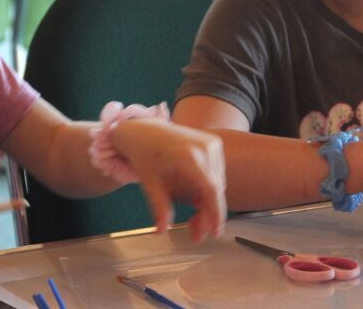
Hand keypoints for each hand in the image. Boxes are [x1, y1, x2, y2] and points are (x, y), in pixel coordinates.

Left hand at [112, 119, 226, 241]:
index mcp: (188, 156)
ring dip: (208, 204)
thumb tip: (162, 229)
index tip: (215, 232)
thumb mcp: (149, 181)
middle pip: (215, 190)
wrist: (144, 129)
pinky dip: (208, 190)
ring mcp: (211, 143)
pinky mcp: (214, 143)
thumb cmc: (145, 153)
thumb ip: (159, 206)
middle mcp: (205, 147)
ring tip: (193, 220)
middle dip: (208, 215)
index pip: (210, 189)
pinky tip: (195, 199)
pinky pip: (217, 174)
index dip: (215, 213)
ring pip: (218, 184)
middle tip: (196, 234)